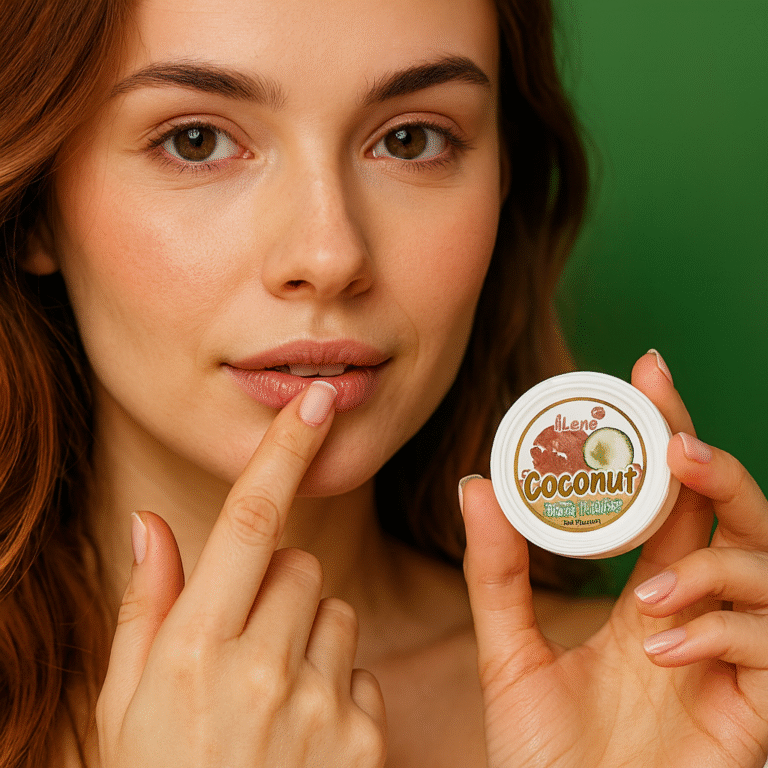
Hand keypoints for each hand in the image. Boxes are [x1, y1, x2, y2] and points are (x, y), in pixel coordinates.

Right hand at [96, 381, 385, 766]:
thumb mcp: (124, 703)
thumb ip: (145, 606)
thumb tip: (147, 524)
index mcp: (195, 648)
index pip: (248, 521)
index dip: (284, 452)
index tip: (317, 402)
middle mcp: (261, 667)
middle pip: (299, 565)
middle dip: (276, 585)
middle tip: (244, 642)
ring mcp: (318, 704)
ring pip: (336, 611)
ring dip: (310, 632)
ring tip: (273, 693)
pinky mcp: (363, 737)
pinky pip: (361, 668)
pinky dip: (337, 681)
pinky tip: (304, 727)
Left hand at [461, 352, 767, 767]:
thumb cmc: (548, 758)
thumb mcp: (509, 653)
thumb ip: (496, 572)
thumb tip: (475, 483)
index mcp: (650, 597)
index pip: (675, 499)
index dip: (670, 433)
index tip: (646, 371)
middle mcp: (700, 618)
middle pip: (740, 517)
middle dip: (717, 470)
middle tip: (676, 445)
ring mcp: (737, 665)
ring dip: (715, 567)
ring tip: (647, 596)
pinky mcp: (759, 716)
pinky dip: (722, 633)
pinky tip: (659, 651)